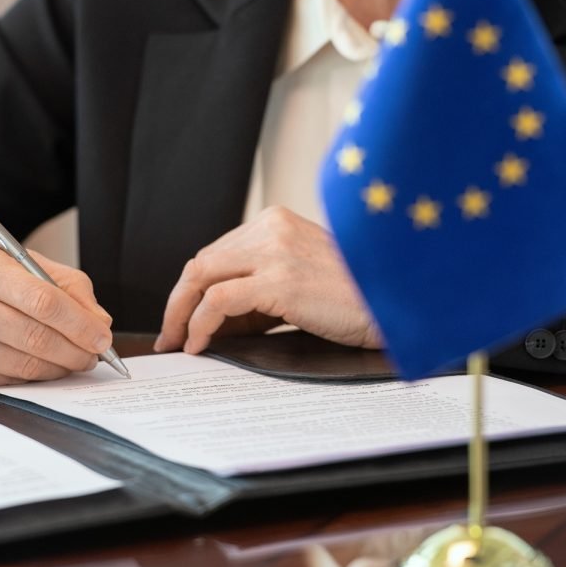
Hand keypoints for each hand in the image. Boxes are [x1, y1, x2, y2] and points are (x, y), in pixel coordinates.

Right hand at [0, 244, 112, 388]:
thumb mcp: (9, 264)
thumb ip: (61, 284)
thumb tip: (99, 321)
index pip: (41, 299)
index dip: (80, 322)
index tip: (102, 335)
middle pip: (34, 336)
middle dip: (75, 350)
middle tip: (95, 355)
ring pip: (22, 364)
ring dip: (58, 368)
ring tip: (75, 362)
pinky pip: (4, 381)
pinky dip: (33, 378)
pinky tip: (44, 369)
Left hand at [154, 206, 381, 353]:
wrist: (395, 304)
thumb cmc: (353, 299)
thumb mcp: (297, 284)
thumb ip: (256, 295)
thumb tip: (212, 324)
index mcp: (275, 222)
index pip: (216, 254)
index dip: (191, 289)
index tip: (181, 318)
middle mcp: (271, 228)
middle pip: (202, 263)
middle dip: (178, 302)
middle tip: (170, 335)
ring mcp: (274, 252)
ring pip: (201, 277)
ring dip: (182, 314)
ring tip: (180, 342)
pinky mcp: (279, 280)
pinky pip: (219, 301)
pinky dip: (200, 324)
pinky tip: (200, 344)